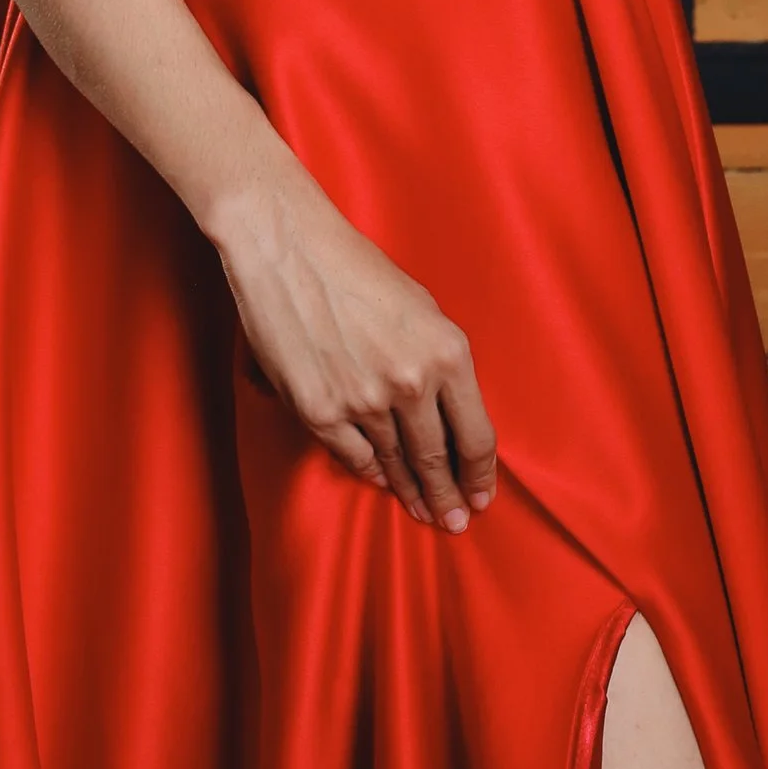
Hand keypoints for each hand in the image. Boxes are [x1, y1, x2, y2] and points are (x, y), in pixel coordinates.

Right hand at [207, 165, 498, 530]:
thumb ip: (437, 362)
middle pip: (437, 459)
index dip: (479, 475)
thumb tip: (447, 414)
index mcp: (446, 351)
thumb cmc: (353, 267)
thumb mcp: (419, 307)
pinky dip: (368, 471)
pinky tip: (378, 480)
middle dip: (447, 497)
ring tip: (421, 511)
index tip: (480, 497)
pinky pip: (353, 457)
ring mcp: (364, 401)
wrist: (286, 246)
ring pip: (395, 463)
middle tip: (454, 522)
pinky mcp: (320, 411)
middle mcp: (411, 382)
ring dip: (409, 491)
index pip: (475, 435)